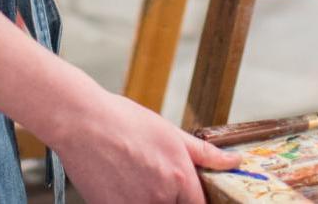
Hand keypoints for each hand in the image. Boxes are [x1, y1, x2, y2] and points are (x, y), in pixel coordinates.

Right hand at [46, 88, 240, 203]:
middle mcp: (160, 198)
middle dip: (171, 198)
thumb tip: (236, 161)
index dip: (197, 201)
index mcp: (180, 178)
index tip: (190, 196)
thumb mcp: (171, 133)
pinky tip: (120, 184)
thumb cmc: (124, 122)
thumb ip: (205, 153)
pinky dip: (127, 199)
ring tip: (135, 177)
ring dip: (148, 198)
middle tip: (152, 176)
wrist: (82, 122)